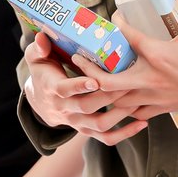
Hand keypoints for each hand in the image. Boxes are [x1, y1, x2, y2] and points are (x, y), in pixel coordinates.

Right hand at [23, 33, 148, 144]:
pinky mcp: (86, 130)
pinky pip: (106, 138)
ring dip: (120, 115)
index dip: (79, 86)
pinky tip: (142, 123)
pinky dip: (125, 134)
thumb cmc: (43, 73)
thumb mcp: (35, 58)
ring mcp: (76, 122)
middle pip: (87, 107)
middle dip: (109, 96)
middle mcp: (64, 108)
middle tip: (129, 83)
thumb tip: (41, 38)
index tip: (95, 80)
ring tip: (138, 102)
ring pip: (99, 125)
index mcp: (52, 89)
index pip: (64, 89)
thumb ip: (38, 48)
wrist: (40, 102)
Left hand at [74, 0, 177, 120]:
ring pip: (119, 102)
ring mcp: (157, 97)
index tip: (113, 17)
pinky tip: (119, 101)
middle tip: (78, 59)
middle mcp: (152, 80)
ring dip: (101, 93)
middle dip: (88, 72)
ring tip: (87, 84)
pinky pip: (137, 112)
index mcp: (159, 57)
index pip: (128, 39)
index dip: (117, 25)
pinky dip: (124, 108)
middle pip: (108, 82)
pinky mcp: (165, 108)